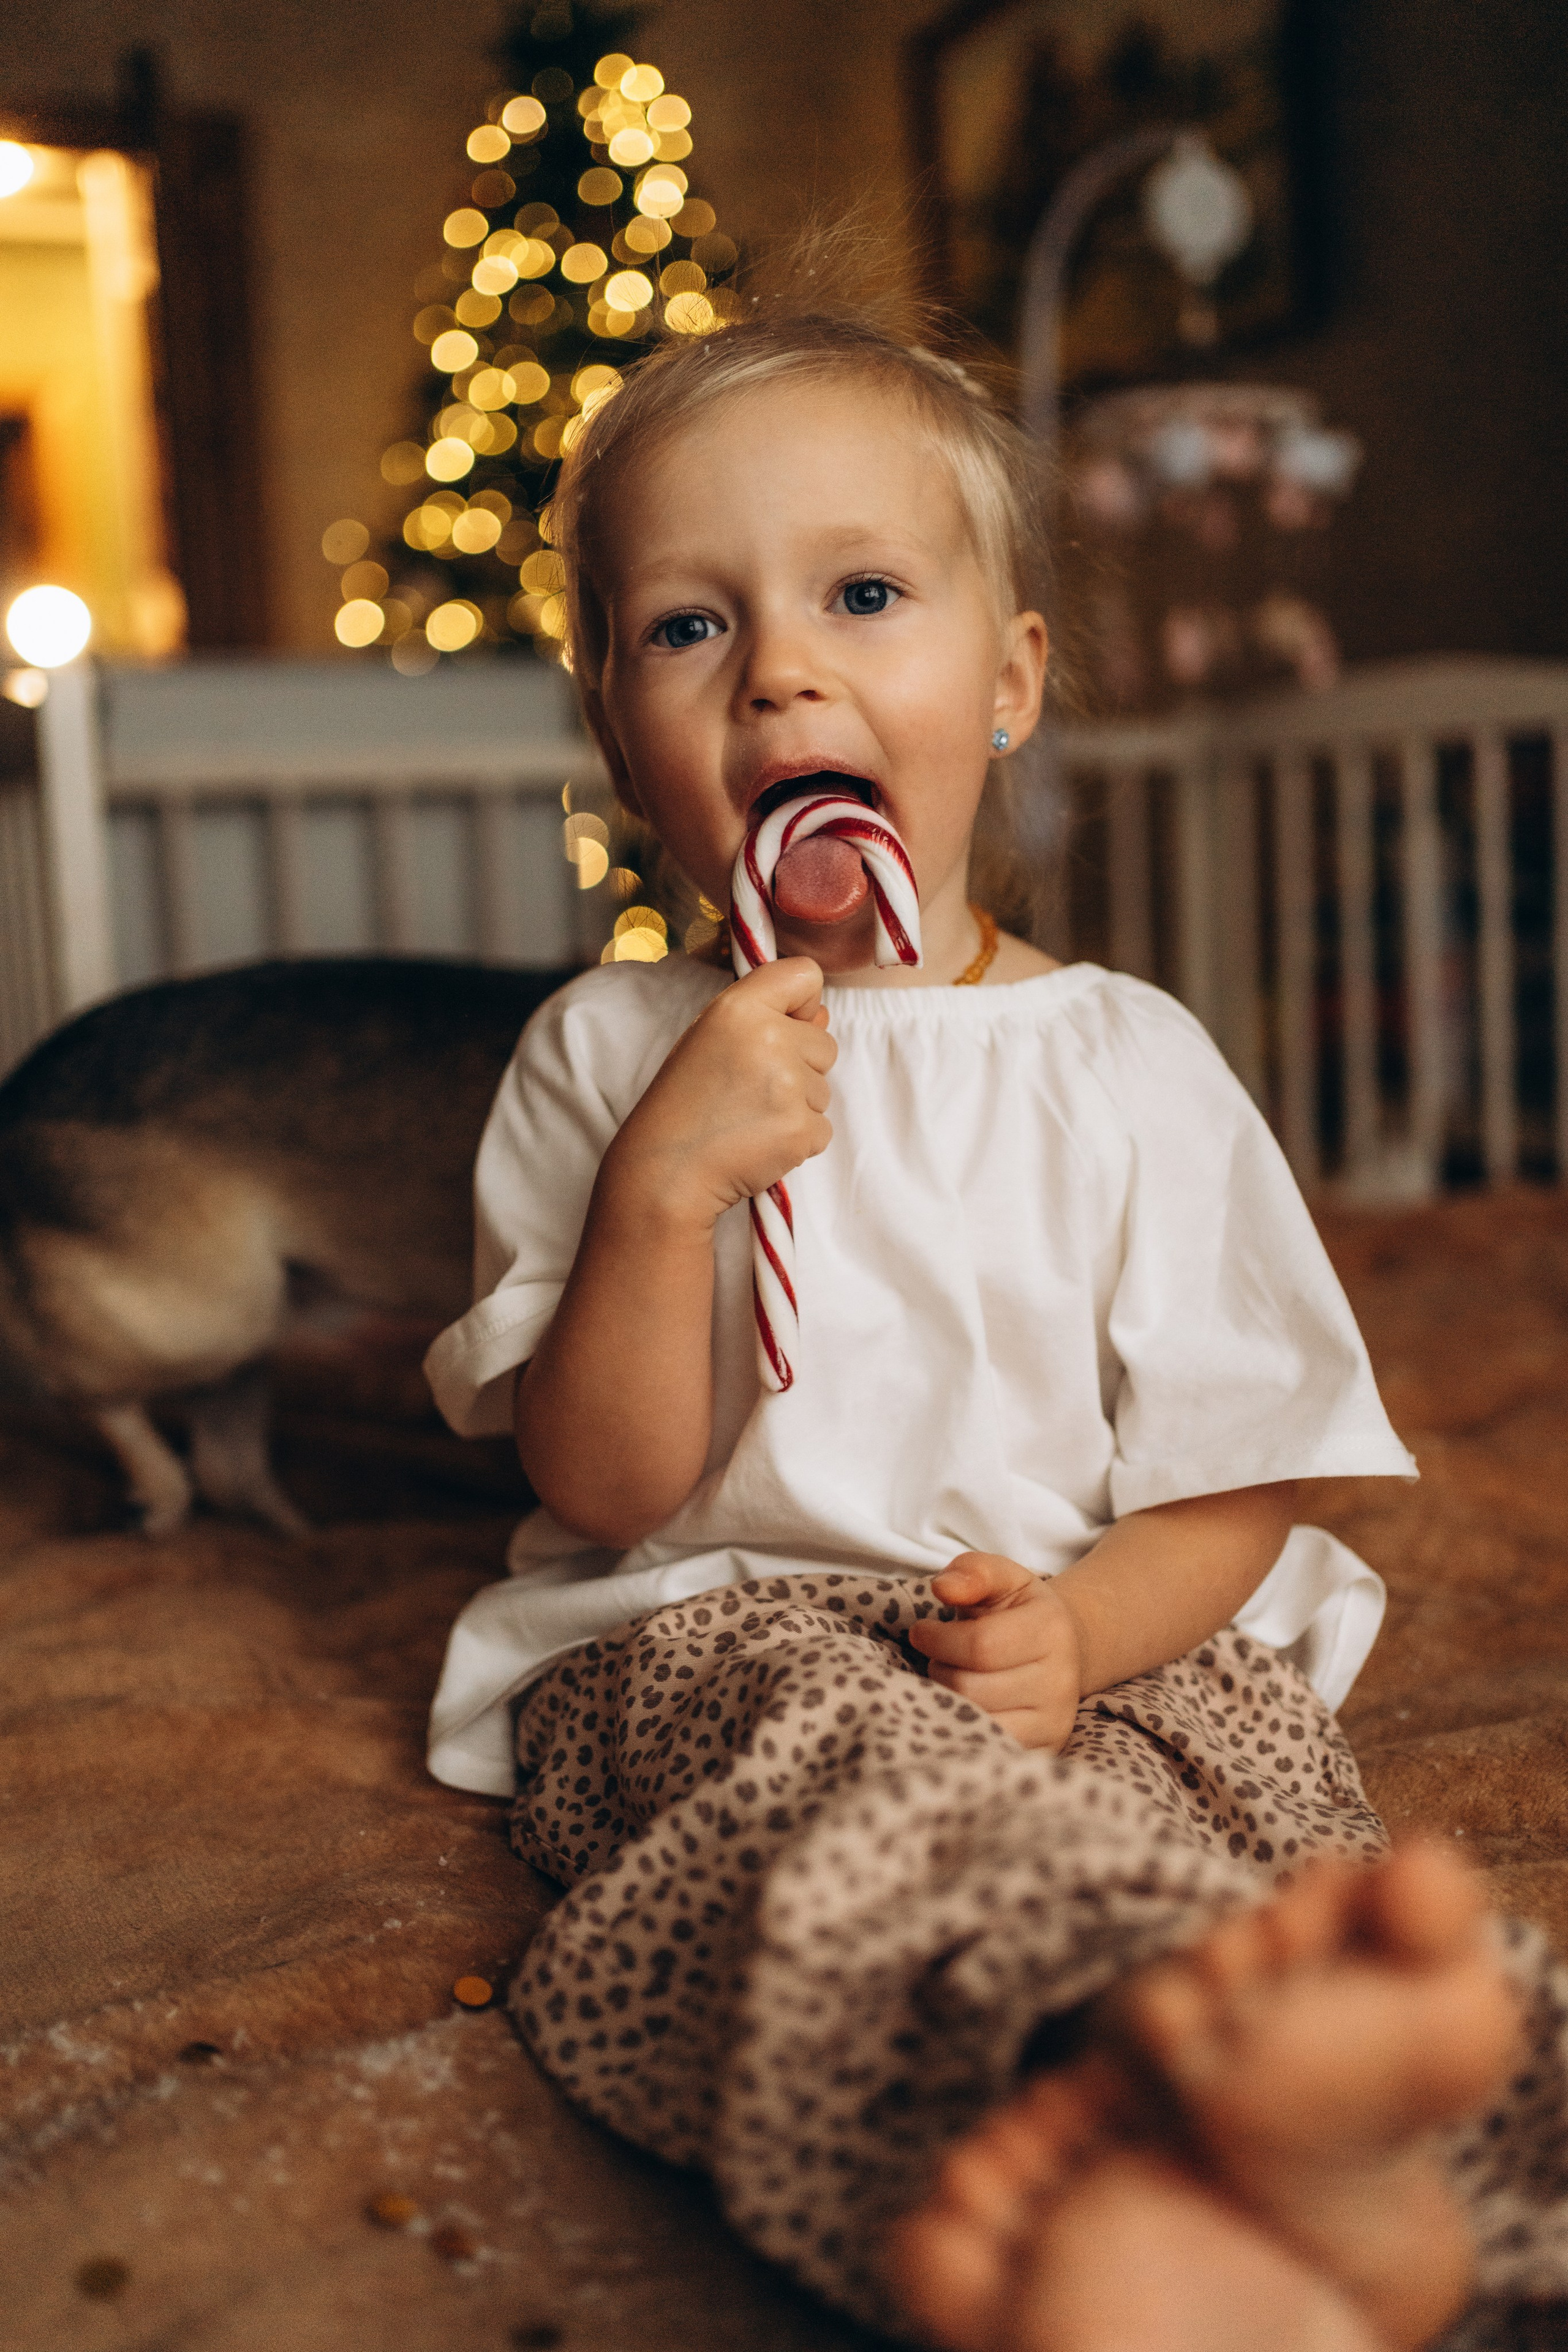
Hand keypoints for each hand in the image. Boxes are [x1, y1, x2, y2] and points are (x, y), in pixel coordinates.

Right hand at [603, 957, 835, 1233]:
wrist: (667, 1170)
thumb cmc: (684, 1103)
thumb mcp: (709, 1038)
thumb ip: (765, 1016)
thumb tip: (821, 1014)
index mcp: (740, 1008)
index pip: (805, 975)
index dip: (801, 1003)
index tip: (782, 1026)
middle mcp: (769, 1038)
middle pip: (825, 1043)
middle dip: (800, 1066)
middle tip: (750, 1090)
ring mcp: (789, 1086)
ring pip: (823, 1089)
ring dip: (797, 1106)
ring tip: (749, 1118)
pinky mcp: (801, 1130)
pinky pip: (821, 1128)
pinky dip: (797, 1139)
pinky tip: (759, 1142)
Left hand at [908, 1552, 1083, 1751]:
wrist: (1061, 1651)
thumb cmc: (1017, 1611)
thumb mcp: (1000, 1577)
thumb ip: (972, 1572)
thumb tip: (943, 1588)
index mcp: (1051, 1628)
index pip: (979, 1645)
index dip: (938, 1638)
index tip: (922, 1631)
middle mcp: (1061, 1680)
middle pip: (971, 1688)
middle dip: (941, 1670)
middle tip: (940, 1659)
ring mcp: (1054, 1721)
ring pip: (976, 1722)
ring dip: (948, 1700)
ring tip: (954, 1680)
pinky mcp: (1044, 1750)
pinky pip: (989, 1749)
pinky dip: (964, 1730)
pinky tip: (961, 1709)